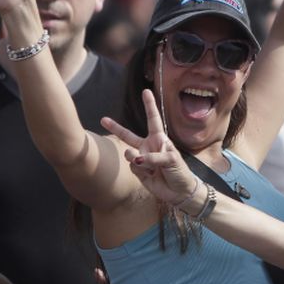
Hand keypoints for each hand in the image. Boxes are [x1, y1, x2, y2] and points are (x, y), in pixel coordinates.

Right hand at [101, 89, 199, 204]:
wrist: (179, 192)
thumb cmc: (180, 172)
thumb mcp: (171, 160)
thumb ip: (152, 157)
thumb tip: (134, 159)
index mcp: (159, 138)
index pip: (153, 119)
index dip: (149, 105)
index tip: (146, 91)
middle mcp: (148, 146)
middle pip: (128, 135)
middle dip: (115, 128)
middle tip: (103, 119)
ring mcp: (141, 159)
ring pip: (130, 156)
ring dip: (139, 161)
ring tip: (150, 167)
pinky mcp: (138, 171)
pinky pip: (133, 168)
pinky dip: (142, 172)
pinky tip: (151, 176)